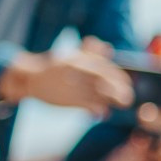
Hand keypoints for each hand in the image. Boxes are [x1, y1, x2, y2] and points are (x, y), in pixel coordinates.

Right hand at [0, 45, 131, 113]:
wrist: (31, 79)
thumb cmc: (55, 68)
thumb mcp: (72, 56)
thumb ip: (90, 52)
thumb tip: (108, 48)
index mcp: (82, 60)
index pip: (108, 69)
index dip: (121, 78)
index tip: (128, 84)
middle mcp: (80, 72)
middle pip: (108, 82)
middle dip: (121, 91)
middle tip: (127, 98)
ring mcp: (76, 86)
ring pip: (102, 95)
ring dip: (113, 101)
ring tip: (120, 105)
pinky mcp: (71, 100)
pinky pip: (91, 106)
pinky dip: (99, 110)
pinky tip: (102, 113)